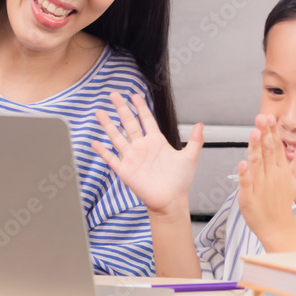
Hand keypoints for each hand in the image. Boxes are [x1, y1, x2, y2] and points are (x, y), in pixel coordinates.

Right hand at [91, 92, 202, 215]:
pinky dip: (102, 151)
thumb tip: (201, 124)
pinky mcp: (125, 170)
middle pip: (129, 123)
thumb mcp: (190, 157)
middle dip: (121, 108)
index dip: (140, 107)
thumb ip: (196, 141)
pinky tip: (94, 142)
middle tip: (113, 95)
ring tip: (99, 112)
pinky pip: (111, 158)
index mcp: (156, 141)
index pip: (146, 119)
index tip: (134, 95)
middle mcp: (142, 147)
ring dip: (108, 125)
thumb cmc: (180, 181)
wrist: (171, 200)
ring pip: (117, 137)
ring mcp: (132, 157)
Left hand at [237, 114, 295, 248]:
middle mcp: (271, 175)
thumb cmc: (283, 204)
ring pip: (257, 163)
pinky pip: (246, 183)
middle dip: (264, 133)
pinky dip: (244, 174)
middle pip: (267, 150)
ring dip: (256, 148)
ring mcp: (260, 186)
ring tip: (254, 133)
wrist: (277, 227)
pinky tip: (242, 163)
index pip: (276, 146)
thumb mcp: (295, 181)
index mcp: (281, 170)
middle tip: (261, 118)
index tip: (269, 117)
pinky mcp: (249, 197)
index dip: (272, 131)